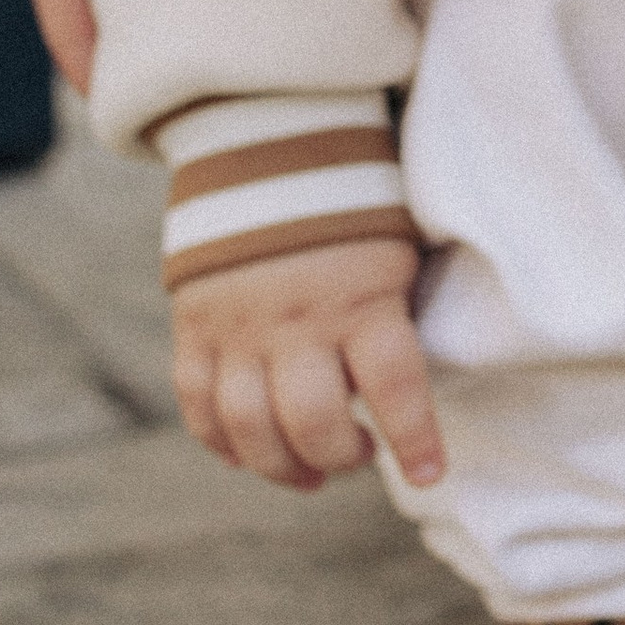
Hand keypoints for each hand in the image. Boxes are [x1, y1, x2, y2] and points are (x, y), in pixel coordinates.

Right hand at [171, 234, 440, 492]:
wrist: (268, 150)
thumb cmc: (355, 216)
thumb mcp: (397, 252)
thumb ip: (400, 318)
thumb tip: (419, 394)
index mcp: (363, 298)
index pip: (394, 384)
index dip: (414, 439)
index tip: (430, 474)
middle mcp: (297, 319)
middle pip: (312, 421)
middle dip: (340, 458)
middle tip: (363, 453)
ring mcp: (238, 327)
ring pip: (248, 426)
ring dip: (282, 466)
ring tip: (311, 470)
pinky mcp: (194, 328)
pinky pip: (197, 406)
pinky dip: (221, 443)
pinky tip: (250, 455)